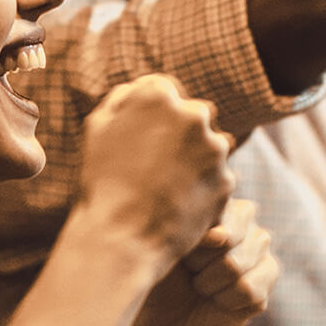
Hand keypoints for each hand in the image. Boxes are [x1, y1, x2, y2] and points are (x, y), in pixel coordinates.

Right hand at [70, 75, 235, 264]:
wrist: (120, 237)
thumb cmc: (102, 182)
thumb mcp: (98, 127)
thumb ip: (125, 97)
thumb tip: (144, 88)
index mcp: (158, 95)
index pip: (166, 91)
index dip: (155, 115)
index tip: (146, 138)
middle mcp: (194, 115)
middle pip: (194, 116)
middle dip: (180, 134)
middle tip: (156, 164)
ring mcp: (214, 149)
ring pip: (209, 147)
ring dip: (194, 161)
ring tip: (165, 187)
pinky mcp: (227, 181)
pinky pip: (216, 178)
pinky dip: (202, 189)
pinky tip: (177, 204)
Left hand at [136, 199, 279, 325]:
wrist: (165, 320)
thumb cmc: (161, 276)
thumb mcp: (168, 247)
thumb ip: (195, 231)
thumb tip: (221, 236)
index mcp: (220, 205)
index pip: (221, 213)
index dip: (198, 241)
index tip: (182, 255)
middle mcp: (247, 223)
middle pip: (230, 240)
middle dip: (201, 265)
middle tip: (191, 272)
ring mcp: (262, 252)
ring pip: (237, 266)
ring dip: (210, 285)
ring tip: (202, 286)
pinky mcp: (268, 281)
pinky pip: (250, 290)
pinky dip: (225, 301)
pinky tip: (219, 301)